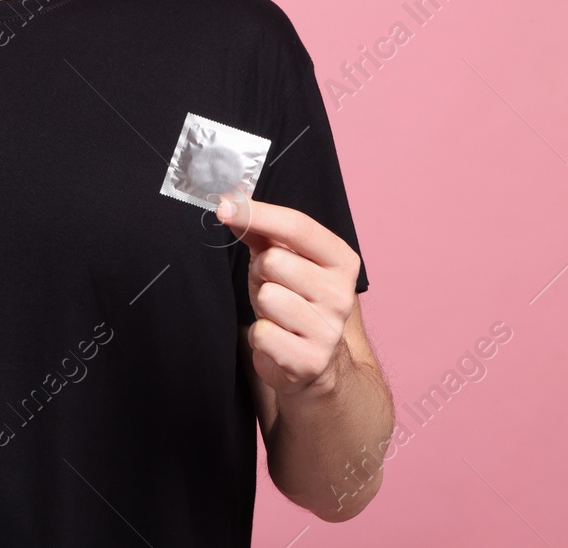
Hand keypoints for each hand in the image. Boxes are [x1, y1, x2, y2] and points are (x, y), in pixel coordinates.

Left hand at [216, 194, 360, 398]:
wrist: (315, 362)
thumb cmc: (295, 301)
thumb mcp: (283, 261)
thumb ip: (261, 231)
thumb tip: (231, 204)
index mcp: (341, 261)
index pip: (297, 226)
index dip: (257, 213)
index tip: (225, 206)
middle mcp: (342, 294)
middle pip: (274, 261)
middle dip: (261, 272)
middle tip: (272, 287)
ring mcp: (329, 330)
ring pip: (267, 297)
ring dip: (261, 305)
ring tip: (276, 314)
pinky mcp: (310, 361)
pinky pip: (262, 333)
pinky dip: (261, 336)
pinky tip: (277, 338)